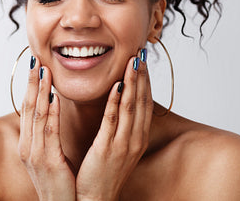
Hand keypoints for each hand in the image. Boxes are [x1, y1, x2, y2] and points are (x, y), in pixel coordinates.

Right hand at [18, 56, 75, 200]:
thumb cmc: (59, 184)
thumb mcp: (49, 157)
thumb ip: (47, 136)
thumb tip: (50, 114)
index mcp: (29, 144)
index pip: (28, 108)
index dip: (30, 86)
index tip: (36, 65)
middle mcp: (27, 147)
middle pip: (28, 107)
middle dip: (32, 82)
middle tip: (36, 59)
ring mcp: (35, 154)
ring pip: (35, 115)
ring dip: (39, 90)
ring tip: (43, 70)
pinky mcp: (47, 162)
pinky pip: (48, 131)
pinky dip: (49, 111)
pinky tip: (52, 96)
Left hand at [76, 51, 152, 199]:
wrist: (95, 200)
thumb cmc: (102, 173)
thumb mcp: (115, 147)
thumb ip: (117, 126)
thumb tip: (116, 106)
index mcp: (136, 138)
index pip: (144, 103)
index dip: (144, 81)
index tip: (142, 61)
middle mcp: (135, 139)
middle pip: (142, 101)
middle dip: (142, 76)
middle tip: (141, 53)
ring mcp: (123, 145)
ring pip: (131, 107)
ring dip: (132, 82)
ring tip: (133, 61)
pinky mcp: (108, 149)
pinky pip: (113, 121)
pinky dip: (116, 102)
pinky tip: (117, 86)